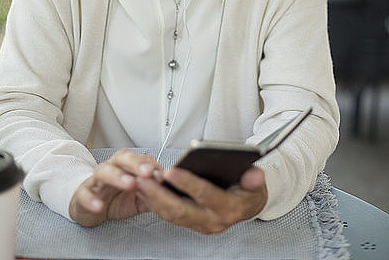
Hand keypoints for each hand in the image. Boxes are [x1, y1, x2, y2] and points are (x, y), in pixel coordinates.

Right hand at [69, 149, 161, 226]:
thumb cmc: (117, 197)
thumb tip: (173, 190)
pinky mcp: (83, 194)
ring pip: (104, 172)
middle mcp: (112, 168)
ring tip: (130, 184)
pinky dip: (92, 200)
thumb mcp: (139, 196)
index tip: (163, 174)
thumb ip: (153, 192)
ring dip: (118, 176)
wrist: (90, 206)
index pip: (140, 159)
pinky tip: (100, 206)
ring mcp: (96, 180)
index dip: (152, 165)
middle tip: (148, 172)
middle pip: (123, 158)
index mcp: (127, 166)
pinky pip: (85, 194)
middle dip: (136, 163)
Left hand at [135, 165, 267, 233]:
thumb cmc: (249, 189)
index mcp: (229, 208)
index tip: (171, 171)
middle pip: (181, 210)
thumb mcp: (256, 181)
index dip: (188, 183)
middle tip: (144, 179)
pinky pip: (170, 215)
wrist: (249, 205)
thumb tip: (253, 175)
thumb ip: (254, 178)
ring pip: (172, 215)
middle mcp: (213, 220)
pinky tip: (145, 188)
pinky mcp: (191, 223)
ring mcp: (201, 224)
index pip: (206, 195)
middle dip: (160, 195)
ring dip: (153, 199)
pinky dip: (155, 202)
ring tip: (139, 181)